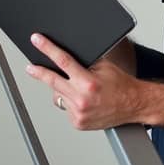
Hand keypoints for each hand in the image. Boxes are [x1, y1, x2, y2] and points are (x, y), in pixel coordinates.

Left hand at [26, 33, 144, 129]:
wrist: (133, 104)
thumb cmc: (121, 85)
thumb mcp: (104, 67)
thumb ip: (84, 63)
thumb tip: (64, 58)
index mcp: (88, 82)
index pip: (63, 61)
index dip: (47, 49)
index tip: (37, 41)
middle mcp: (82, 98)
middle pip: (53, 81)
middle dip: (39, 72)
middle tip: (30, 67)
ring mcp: (79, 113)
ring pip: (59, 96)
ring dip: (64, 90)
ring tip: (81, 90)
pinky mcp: (78, 123)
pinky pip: (66, 108)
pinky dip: (71, 102)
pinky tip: (84, 101)